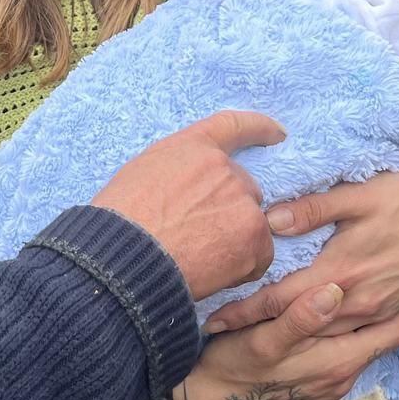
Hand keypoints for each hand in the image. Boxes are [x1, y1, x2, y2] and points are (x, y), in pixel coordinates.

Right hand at [91, 110, 284, 298]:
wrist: (125, 258)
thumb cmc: (121, 222)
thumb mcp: (142, 174)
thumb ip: (177, 171)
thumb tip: (192, 190)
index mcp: (193, 148)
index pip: (234, 126)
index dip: (259, 128)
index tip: (277, 134)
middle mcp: (223, 168)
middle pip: (244, 187)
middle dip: (230, 210)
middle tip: (203, 237)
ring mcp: (242, 201)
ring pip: (252, 222)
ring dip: (235, 239)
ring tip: (201, 259)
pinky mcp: (254, 235)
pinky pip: (261, 253)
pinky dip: (243, 266)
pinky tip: (214, 273)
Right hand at [173, 283, 398, 399]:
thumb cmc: (233, 367)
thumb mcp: (263, 340)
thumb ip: (301, 317)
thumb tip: (336, 290)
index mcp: (336, 361)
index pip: (392, 332)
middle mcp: (341, 376)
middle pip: (383, 340)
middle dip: (394, 308)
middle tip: (398, 271)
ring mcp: (330, 383)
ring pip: (364, 346)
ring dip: (372, 320)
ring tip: (373, 284)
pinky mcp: (315, 384)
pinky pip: (346, 354)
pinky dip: (352, 332)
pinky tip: (339, 314)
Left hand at [203, 167, 398, 335]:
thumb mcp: (359, 196)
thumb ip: (312, 211)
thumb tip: (269, 219)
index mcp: (341, 272)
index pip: (281, 300)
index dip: (244, 313)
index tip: (212, 323)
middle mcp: (356, 302)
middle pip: (297, 326)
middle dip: (258, 334)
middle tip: (217, 340)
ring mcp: (377, 312)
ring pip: (322, 338)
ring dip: (289, 342)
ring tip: (249, 345)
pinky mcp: (393, 314)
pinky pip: (351, 339)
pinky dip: (323, 343)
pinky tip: (304, 344)